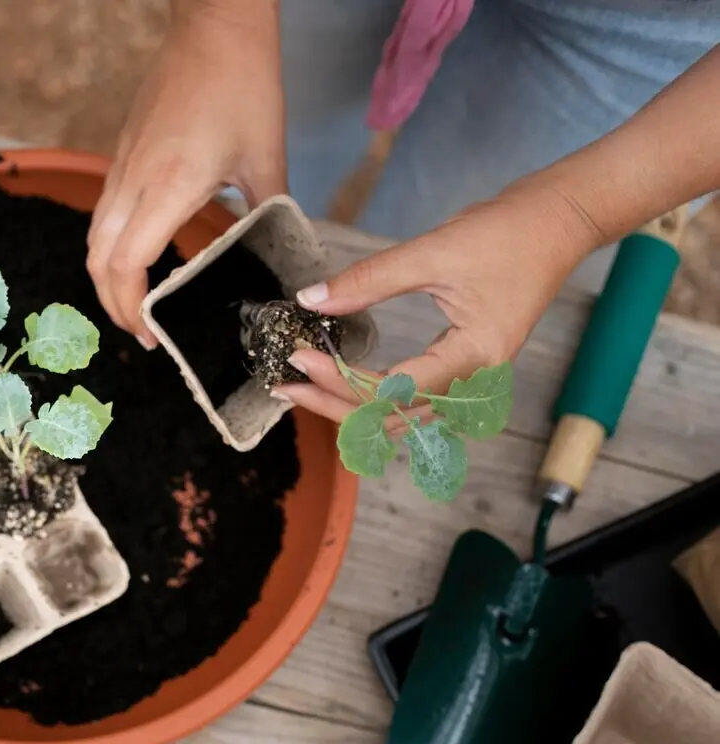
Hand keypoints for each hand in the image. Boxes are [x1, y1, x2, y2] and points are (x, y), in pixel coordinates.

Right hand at [88, 0, 285, 347]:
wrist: (214, 25)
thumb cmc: (243, 83)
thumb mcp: (266, 156)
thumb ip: (268, 212)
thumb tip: (280, 256)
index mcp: (169, 185)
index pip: (128, 264)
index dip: (132, 307)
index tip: (154, 334)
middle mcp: (134, 180)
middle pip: (97, 259)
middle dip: (112, 304)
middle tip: (142, 330)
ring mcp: (123, 164)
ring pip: (94, 236)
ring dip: (106, 276)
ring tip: (135, 302)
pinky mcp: (123, 152)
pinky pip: (104, 212)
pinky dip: (111, 246)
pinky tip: (139, 255)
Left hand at [274, 183, 603, 421]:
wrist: (559, 221)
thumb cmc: (507, 232)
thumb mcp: (432, 251)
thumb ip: (368, 280)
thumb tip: (309, 299)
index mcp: (473, 358)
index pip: (393, 390)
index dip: (339, 380)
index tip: (298, 357)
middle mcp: (476, 383)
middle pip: (393, 419)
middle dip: (334, 406)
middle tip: (285, 385)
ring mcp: (474, 382)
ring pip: (403, 419)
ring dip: (351, 410)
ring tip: (305, 389)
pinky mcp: (466, 371)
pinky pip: (415, 403)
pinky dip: (375, 402)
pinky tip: (342, 386)